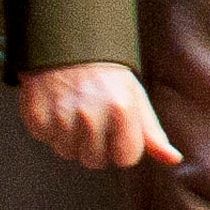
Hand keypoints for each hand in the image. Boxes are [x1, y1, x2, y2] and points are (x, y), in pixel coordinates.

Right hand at [19, 64, 179, 170]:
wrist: (67, 48)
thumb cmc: (108, 78)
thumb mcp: (136, 98)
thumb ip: (152, 133)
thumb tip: (173, 159)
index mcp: (122, 109)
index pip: (126, 159)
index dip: (123, 148)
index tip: (118, 132)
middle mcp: (91, 115)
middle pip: (95, 161)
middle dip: (97, 147)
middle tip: (95, 121)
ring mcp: (61, 117)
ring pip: (68, 153)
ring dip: (72, 140)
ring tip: (76, 113)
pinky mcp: (36, 118)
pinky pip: (46, 141)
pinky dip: (52, 130)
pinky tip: (58, 108)